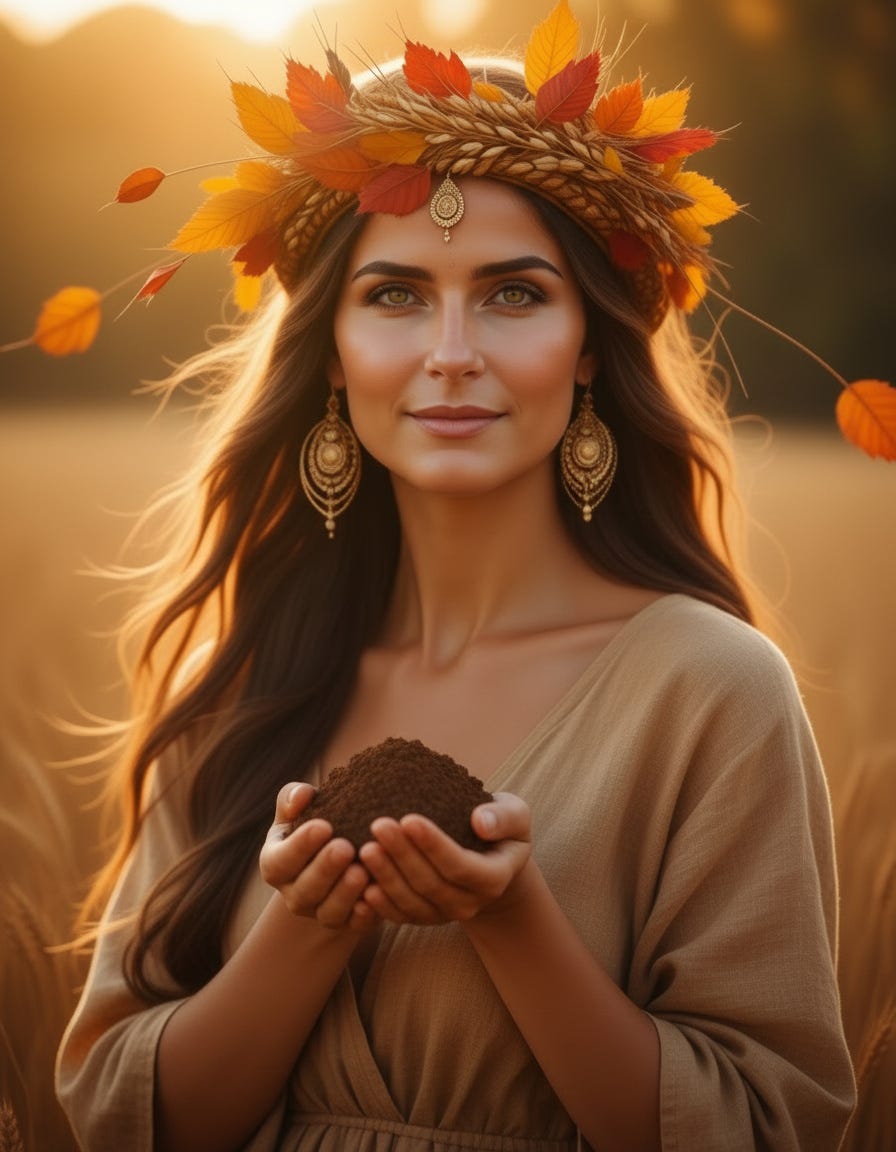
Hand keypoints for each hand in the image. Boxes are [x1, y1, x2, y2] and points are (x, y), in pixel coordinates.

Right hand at [259, 782, 375, 932]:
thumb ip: (294, 798)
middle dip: (324, 869)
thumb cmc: (319, 824)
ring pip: (328, 912)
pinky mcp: (347, 923)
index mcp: (276, 863)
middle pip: (304, 890)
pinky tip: (376, 895)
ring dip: (345, 894)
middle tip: (345, 848)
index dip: (299, 846)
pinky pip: (354, 925)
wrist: (343, 854)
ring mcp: (320, 912)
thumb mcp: (303, 809)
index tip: (323, 826)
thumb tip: (301, 796)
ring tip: (362, 871)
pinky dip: (364, 914)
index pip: (279, 861)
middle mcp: (294, 893)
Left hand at [357, 791, 531, 925]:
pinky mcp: (424, 916)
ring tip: (365, 849)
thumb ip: (504, 817)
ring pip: (411, 902)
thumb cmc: (500, 828)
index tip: (408, 818)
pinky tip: (362, 883)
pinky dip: (380, 904)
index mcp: (494, 877)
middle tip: (378, 825)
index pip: (460, 866)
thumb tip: (481, 822)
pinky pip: (400, 915)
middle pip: (430, 884)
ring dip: (386, 877)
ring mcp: (446, 914)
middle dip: (402, 856)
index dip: (433, 846)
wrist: (490, 858)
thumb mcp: (515, 815)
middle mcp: (470, 902)